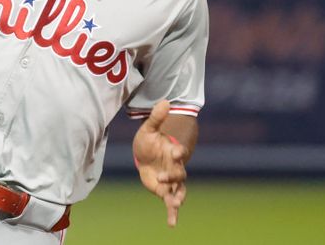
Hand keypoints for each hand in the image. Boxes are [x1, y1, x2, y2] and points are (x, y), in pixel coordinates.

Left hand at [132, 100, 188, 226]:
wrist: (145, 154)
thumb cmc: (150, 141)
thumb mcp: (149, 128)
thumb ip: (157, 117)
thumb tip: (165, 101)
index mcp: (173, 152)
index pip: (179, 152)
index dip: (179, 152)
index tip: (176, 151)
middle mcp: (175, 167)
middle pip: (179, 174)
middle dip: (173, 176)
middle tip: (162, 177)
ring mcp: (171, 180)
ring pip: (179, 191)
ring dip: (177, 198)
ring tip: (175, 205)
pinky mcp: (165, 191)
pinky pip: (171, 203)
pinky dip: (172, 213)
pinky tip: (172, 223)